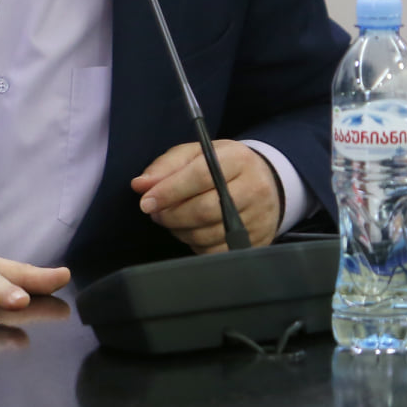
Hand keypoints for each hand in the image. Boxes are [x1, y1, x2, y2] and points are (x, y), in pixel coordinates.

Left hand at [131, 140, 280, 252]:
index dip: (169, 191)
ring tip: (173, 220)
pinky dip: (198, 245)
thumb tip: (140, 185)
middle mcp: (254, 187)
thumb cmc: (221, 167)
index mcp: (236, 158)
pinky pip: (219, 251)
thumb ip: (165, 167)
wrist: (266, 182)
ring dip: (181, 231)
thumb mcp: (194, 155)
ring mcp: (259, 217)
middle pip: (204, 210)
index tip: (146, 202)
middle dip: (172, 215)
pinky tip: (193, 232)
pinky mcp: (259, 240)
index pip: (199, 177)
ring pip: (209, 234)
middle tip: (156, 213)